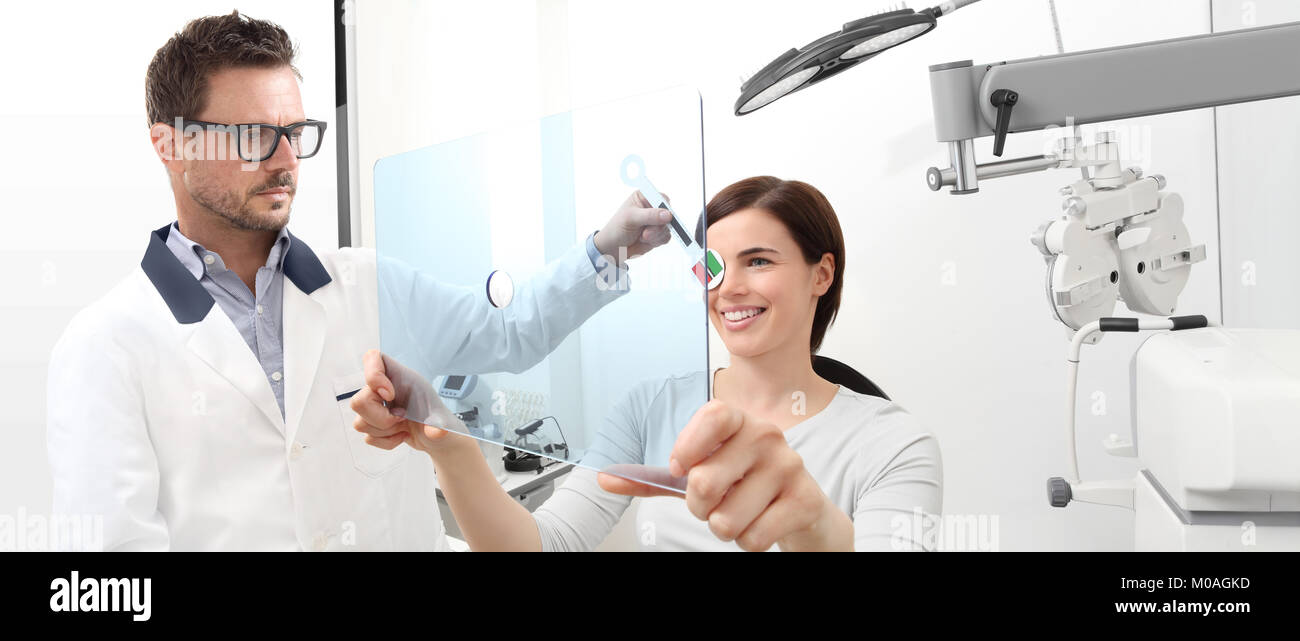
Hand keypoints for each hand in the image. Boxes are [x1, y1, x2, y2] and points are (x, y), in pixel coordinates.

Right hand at [349, 349, 463, 454]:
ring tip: (404, 427)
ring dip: (385, 431)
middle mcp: (384, 389)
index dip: (373, 375)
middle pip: (358, 401)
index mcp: (399, 377)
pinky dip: (387, 441)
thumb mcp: (442, 419)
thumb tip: (437, 431)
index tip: (390, 395)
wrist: (436, 437)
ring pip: (360, 423)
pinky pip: (368, 437)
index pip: (372, 358)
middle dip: (381, 418)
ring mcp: (376, 408)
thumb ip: (439, 423)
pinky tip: (401, 435)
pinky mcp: (374, 425)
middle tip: (402, 418)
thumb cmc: (438, 418)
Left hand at [592, 191, 675, 261]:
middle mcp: (651, 208)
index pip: (662, 198)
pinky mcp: (658, 233)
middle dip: (658, 226)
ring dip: (656, 235)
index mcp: (643, 198)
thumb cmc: (616, 229)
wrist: (613, 249)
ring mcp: (656, 222)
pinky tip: (645, 240)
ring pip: (667, 227)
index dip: (665, 208)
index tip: (664, 218)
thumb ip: (650, 215)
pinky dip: (657, 240)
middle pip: (668, 214)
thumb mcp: (631, 218)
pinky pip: (666, 237)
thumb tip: (668, 215)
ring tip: (642, 236)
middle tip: (645, 233)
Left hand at [598, 400, 852, 551]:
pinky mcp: (805, 500)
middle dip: (699, 508)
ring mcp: (789, 466)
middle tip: (713, 504)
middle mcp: (766, 436)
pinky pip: (753, 538)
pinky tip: (761, 524)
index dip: (688, 445)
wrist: (799, 507)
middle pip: (706, 482)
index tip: (678, 469)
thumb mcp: (699, 475)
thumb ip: (654, 478)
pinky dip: (748, 542)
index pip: (712, 415)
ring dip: (724, 528)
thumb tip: (604, 478)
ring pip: (727, 519)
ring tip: (739, 514)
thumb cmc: (741, 485)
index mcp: (739, 421)